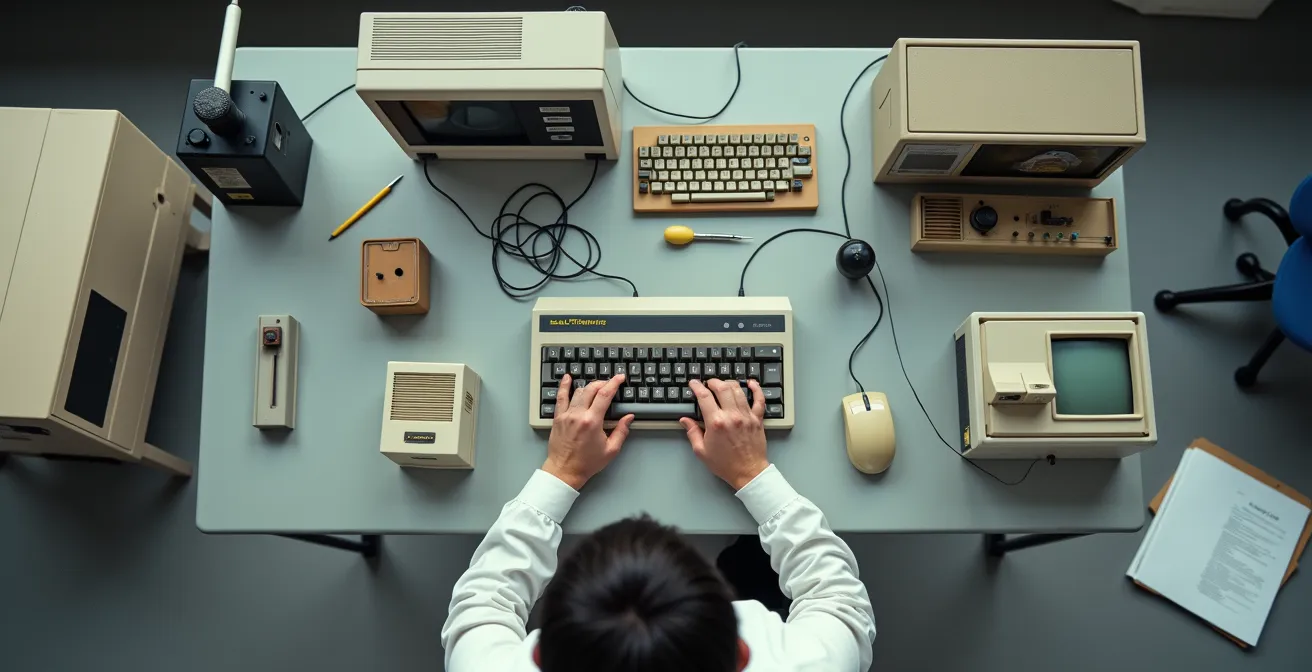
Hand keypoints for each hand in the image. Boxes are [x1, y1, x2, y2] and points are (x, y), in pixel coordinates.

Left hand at [543, 374, 634, 490]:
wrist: (564, 471)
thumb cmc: (586, 463)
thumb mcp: (611, 450)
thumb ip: (621, 431)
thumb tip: (628, 418)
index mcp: (592, 422)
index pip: (605, 395)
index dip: (614, 383)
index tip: (619, 378)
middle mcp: (578, 415)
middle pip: (591, 389)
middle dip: (603, 383)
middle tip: (610, 383)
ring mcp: (566, 415)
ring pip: (578, 391)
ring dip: (588, 385)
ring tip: (596, 385)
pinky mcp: (558, 418)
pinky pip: (560, 398)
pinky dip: (564, 386)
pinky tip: (567, 378)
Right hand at [679, 379, 768, 490]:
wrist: (748, 472)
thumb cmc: (726, 464)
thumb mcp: (702, 451)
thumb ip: (692, 432)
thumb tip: (685, 420)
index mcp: (716, 423)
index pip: (704, 396)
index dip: (697, 386)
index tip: (694, 383)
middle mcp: (731, 416)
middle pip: (722, 388)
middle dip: (713, 381)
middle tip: (708, 383)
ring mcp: (746, 416)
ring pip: (738, 390)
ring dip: (729, 383)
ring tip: (723, 384)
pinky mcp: (757, 419)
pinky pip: (759, 399)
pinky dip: (756, 389)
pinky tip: (751, 383)